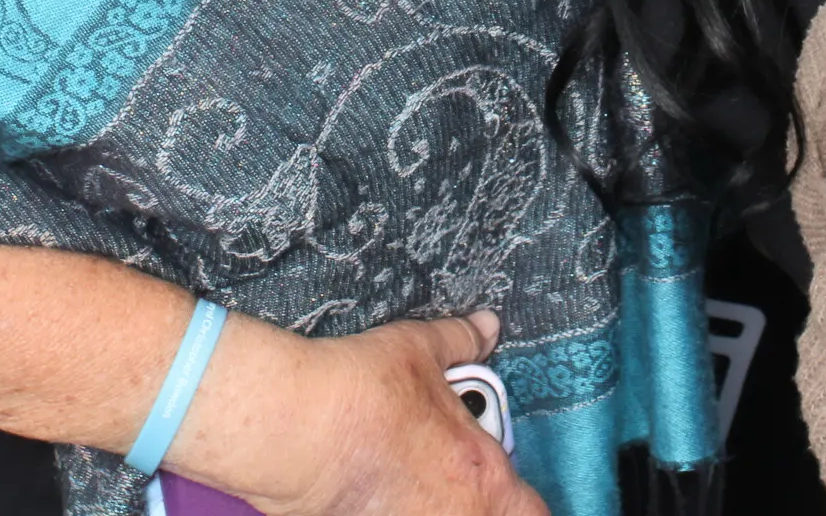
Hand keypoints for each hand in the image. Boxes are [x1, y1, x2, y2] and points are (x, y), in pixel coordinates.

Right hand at [193, 311, 541, 515]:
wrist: (294, 427)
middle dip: (479, 497)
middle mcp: (458, 514)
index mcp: (482, 472)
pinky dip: (398, 506)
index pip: (531, 509)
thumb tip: (486, 327)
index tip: (506, 484)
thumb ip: (462, 340)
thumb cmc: (359, 393)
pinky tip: (381, 489)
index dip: (522, 499)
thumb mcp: (420, 349)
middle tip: (449, 467)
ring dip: (436, 503)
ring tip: (411, 477)